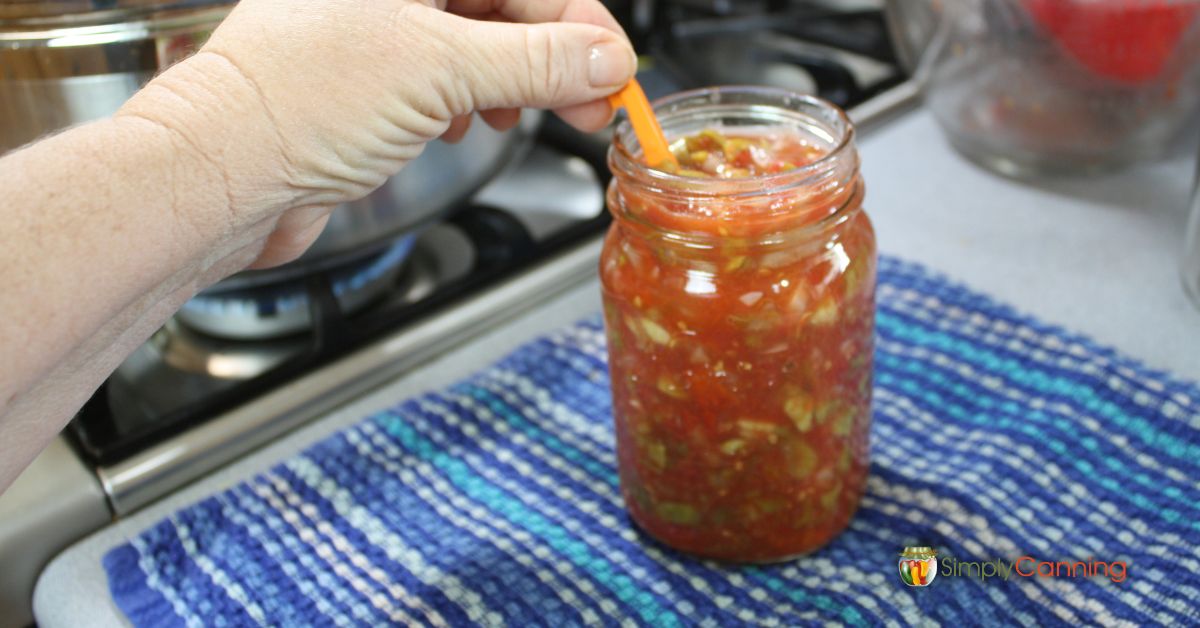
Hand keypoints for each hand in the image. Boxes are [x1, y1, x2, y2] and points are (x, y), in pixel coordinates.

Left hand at [118, 0, 635, 268]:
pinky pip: (440, 80)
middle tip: (589, 105)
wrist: (220, 177)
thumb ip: (535, 61)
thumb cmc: (295, 105)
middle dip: (551, 58)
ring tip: (518, 117)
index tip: (614, 71)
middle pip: (500, 8)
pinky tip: (465, 125)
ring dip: (511, 83)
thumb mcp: (438, 71)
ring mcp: (373, 34)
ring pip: (473, 45)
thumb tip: (604, 58)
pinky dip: (467, 102)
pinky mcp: (366, 84)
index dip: (577, 24)